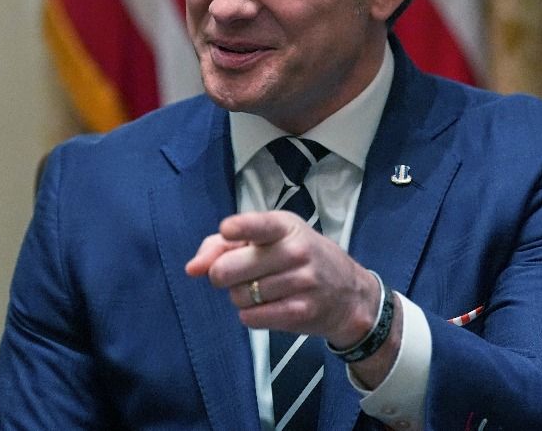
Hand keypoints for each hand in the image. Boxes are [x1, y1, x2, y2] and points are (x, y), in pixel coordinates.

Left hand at [185, 211, 376, 346]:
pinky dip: (250, 315)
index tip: (228, 230)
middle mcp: (296, 251)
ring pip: (239, 296)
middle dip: (221, 275)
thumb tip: (192, 268)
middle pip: (230, 269)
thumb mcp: (270, 238)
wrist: (349, 294)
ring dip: (241, 296)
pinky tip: (266, 306)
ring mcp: (302, 282)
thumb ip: (225, 245)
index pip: (259, 224)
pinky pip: (252, 318)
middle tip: (233, 275)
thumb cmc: (299, 258)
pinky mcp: (301, 312)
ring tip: (260, 290)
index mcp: (285, 226)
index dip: (239, 228)